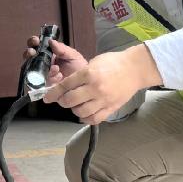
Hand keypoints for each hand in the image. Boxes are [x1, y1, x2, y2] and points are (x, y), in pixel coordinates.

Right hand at [22, 35, 87, 85]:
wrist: (86, 83)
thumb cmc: (79, 68)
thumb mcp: (73, 55)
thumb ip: (62, 49)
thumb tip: (50, 41)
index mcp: (49, 54)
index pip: (37, 46)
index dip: (33, 42)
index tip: (35, 41)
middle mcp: (43, 64)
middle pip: (29, 57)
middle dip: (29, 53)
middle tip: (33, 52)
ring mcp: (42, 75)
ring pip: (32, 70)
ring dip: (41, 68)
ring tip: (56, 68)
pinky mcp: (45, 87)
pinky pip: (40, 82)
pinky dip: (49, 79)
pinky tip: (58, 77)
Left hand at [44, 44, 162, 124]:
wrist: (135, 69)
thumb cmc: (114, 62)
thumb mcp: (93, 63)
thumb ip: (80, 75)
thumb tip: (66, 87)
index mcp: (89, 73)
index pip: (65, 86)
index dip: (52, 93)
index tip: (47, 98)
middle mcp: (95, 88)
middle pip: (70, 101)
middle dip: (63, 101)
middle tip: (63, 99)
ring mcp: (104, 99)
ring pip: (80, 112)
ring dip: (74, 109)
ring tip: (77, 104)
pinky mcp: (111, 108)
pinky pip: (94, 119)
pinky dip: (86, 118)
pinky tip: (85, 112)